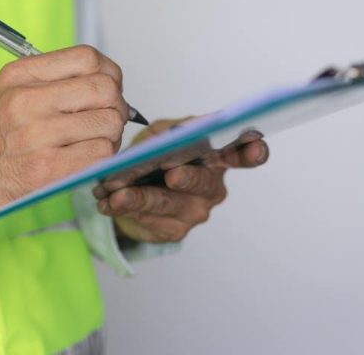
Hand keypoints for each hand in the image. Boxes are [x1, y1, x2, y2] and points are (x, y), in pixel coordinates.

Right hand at [0, 45, 127, 251]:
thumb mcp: (10, 92)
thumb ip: (54, 80)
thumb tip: (109, 80)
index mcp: (19, 75)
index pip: (87, 57)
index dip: (108, 73)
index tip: (108, 88)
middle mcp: (26, 100)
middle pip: (105, 88)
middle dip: (116, 105)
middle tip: (106, 119)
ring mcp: (36, 135)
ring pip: (109, 122)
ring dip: (111, 134)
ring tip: (94, 141)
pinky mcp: (46, 168)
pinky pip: (101, 153)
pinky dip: (103, 157)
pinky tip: (87, 158)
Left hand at [94, 119, 269, 243]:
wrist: (136, 188)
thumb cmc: (158, 155)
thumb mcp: (162, 134)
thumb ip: (169, 132)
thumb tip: (172, 136)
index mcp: (217, 157)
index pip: (243, 154)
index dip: (253, 150)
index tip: (254, 144)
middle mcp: (212, 186)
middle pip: (202, 181)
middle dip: (186, 177)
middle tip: (172, 174)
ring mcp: (195, 211)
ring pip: (167, 203)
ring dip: (139, 197)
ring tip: (116, 193)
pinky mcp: (174, 231)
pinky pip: (148, 219)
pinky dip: (124, 208)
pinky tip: (108, 203)